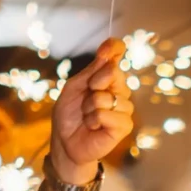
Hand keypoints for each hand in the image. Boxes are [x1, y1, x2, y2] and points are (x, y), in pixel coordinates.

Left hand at [48, 38, 133, 184]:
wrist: (66, 142)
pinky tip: (93, 126)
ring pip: (107, 97)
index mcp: (107, 78)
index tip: (107, 48)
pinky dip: (94, 120)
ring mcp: (124, 108)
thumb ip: (92, 70)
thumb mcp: (75, 87)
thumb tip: (109, 51)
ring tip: (87, 116)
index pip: (116, 56)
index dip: (114, 48)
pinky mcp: (124, 125)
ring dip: (90, 107)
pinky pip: (107, 114)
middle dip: (94, 83)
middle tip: (87, 96)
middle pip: (114, 73)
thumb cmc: (69, 114)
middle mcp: (119, 90)